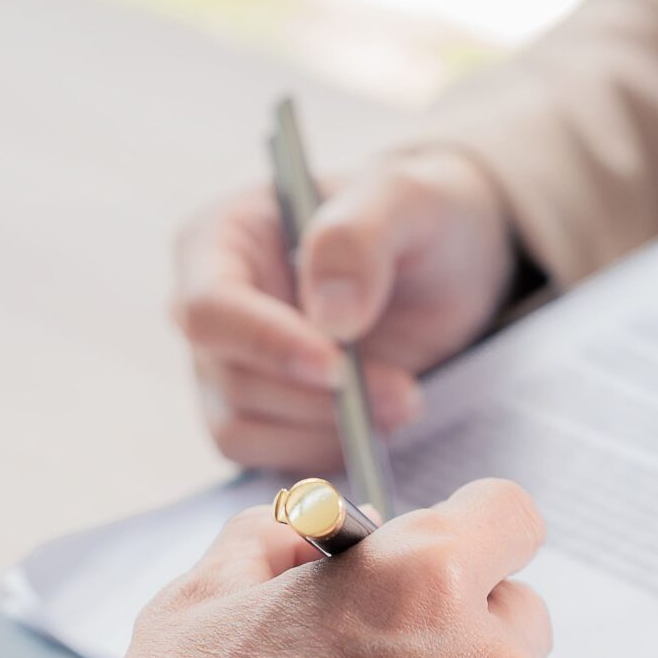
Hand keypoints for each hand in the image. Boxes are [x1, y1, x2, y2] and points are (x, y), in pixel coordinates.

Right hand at [171, 149, 517, 471]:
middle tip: (404, 394)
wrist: (448, 268)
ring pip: (241, 429)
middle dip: (318, 398)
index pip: (210, 308)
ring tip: (401, 402)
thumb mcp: (406, 200)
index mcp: (220, 239)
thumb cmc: (419, 218)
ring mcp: (226, 367)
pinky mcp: (257, 416)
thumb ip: (359, 236)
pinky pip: (269, 458)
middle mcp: (209, 308)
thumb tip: (330, 316)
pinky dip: (324, 452)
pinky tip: (374, 422)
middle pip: (229, 378)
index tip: (337, 367)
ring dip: (325, 431)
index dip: (266, 344)